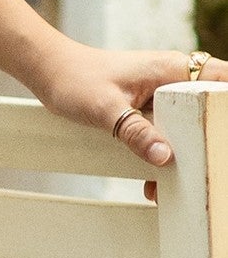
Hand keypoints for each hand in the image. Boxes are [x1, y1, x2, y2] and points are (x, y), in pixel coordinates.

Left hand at [31, 41, 227, 203]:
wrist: (48, 71)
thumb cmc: (74, 77)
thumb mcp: (105, 108)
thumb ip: (135, 131)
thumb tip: (165, 157)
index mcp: (170, 70)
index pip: (220, 78)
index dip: (227, 102)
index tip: (224, 134)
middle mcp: (172, 81)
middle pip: (210, 111)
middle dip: (210, 142)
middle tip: (206, 170)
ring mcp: (162, 98)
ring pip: (191, 130)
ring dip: (186, 159)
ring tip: (177, 188)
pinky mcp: (149, 112)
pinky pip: (169, 137)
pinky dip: (164, 160)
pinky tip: (153, 184)